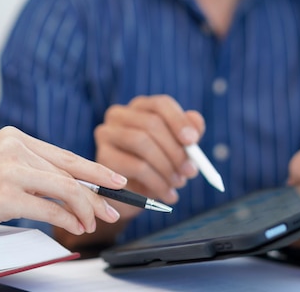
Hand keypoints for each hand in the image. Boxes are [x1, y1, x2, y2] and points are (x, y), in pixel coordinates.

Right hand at [0, 126, 126, 246]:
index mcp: (14, 136)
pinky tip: (74, 227)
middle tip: (113, 207)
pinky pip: (49, 208)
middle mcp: (13, 146)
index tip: (115, 180)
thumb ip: (35, 172)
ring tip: (94, 222)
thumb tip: (75, 188)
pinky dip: (67, 219)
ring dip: (84, 209)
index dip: (94, 169)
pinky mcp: (3, 193)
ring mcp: (8, 168)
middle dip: (96, 192)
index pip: (64, 155)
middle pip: (68, 171)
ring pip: (64, 188)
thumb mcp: (2, 170)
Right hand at [94, 95, 204, 217]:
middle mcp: (119, 115)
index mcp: (140, 107)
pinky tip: (167, 194)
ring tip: (178, 184)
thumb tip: (196, 124)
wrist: (130, 195)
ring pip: (142, 142)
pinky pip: (136, 166)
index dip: (179, 121)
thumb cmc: (155, 166)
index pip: (161, 104)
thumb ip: (188, 135)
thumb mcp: (175, 150)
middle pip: (152, 123)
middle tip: (191, 171)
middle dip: (176, 149)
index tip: (193, 140)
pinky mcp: (103, 157)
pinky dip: (157, 182)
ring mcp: (107, 134)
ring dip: (166, 166)